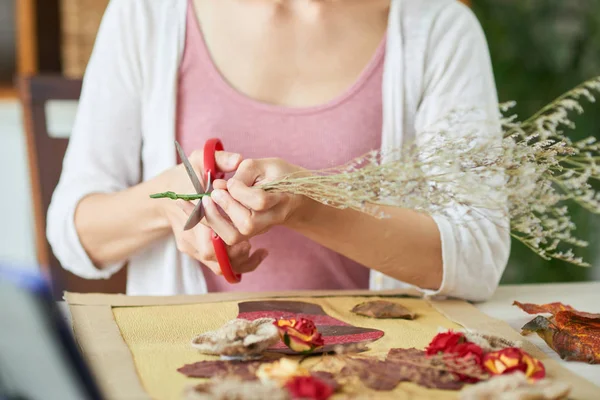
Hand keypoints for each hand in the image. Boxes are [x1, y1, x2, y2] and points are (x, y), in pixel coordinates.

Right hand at [156, 149, 267, 274]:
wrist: (170, 193)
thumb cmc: (188, 175)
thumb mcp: (201, 160)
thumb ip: (220, 159)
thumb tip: (238, 161)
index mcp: (189, 216)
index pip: (206, 240)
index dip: (228, 240)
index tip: (246, 237)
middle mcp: (189, 238)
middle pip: (212, 256)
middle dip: (235, 253)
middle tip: (251, 244)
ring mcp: (192, 247)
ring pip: (217, 265)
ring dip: (239, 261)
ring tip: (256, 250)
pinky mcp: (199, 252)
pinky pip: (219, 266)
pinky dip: (239, 264)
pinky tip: (258, 254)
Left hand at [201, 158, 305, 245]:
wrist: (293, 195)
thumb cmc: (278, 175)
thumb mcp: (263, 165)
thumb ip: (241, 173)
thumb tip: (217, 186)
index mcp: (280, 199)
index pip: (259, 201)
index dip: (240, 190)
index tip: (230, 181)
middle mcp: (271, 219)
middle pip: (247, 224)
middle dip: (227, 206)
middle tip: (215, 192)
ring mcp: (259, 230)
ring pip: (235, 237)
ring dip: (216, 219)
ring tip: (207, 201)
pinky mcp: (248, 234)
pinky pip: (228, 239)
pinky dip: (214, 224)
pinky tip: (206, 209)